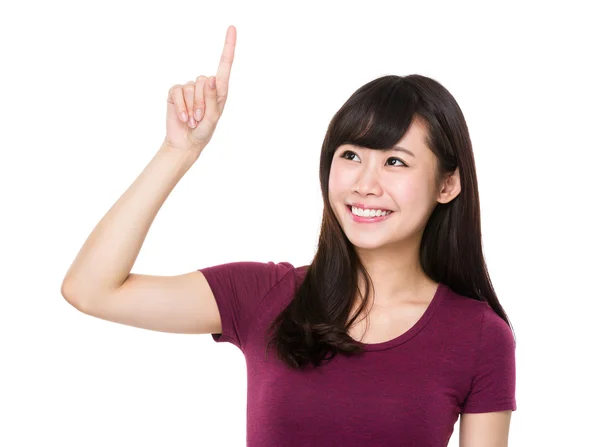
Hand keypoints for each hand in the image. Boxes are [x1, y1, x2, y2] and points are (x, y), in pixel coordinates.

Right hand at [163, 25, 236, 154]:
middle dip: (202, 102)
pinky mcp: (176, 92)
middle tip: (200, 118)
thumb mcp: (212, 119)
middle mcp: (205, 86)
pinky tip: (183, 117)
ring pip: (191, 88)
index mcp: (220, 90)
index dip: (228, 46)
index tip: (232, 28)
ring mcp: (190, 88)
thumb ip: (212, 99)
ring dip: (192, 107)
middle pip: (204, 82)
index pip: (224, 64)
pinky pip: (177, 92)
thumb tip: (211, 78)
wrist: (185, 142)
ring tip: (193, 120)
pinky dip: (180, 106)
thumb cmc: (203, 132)